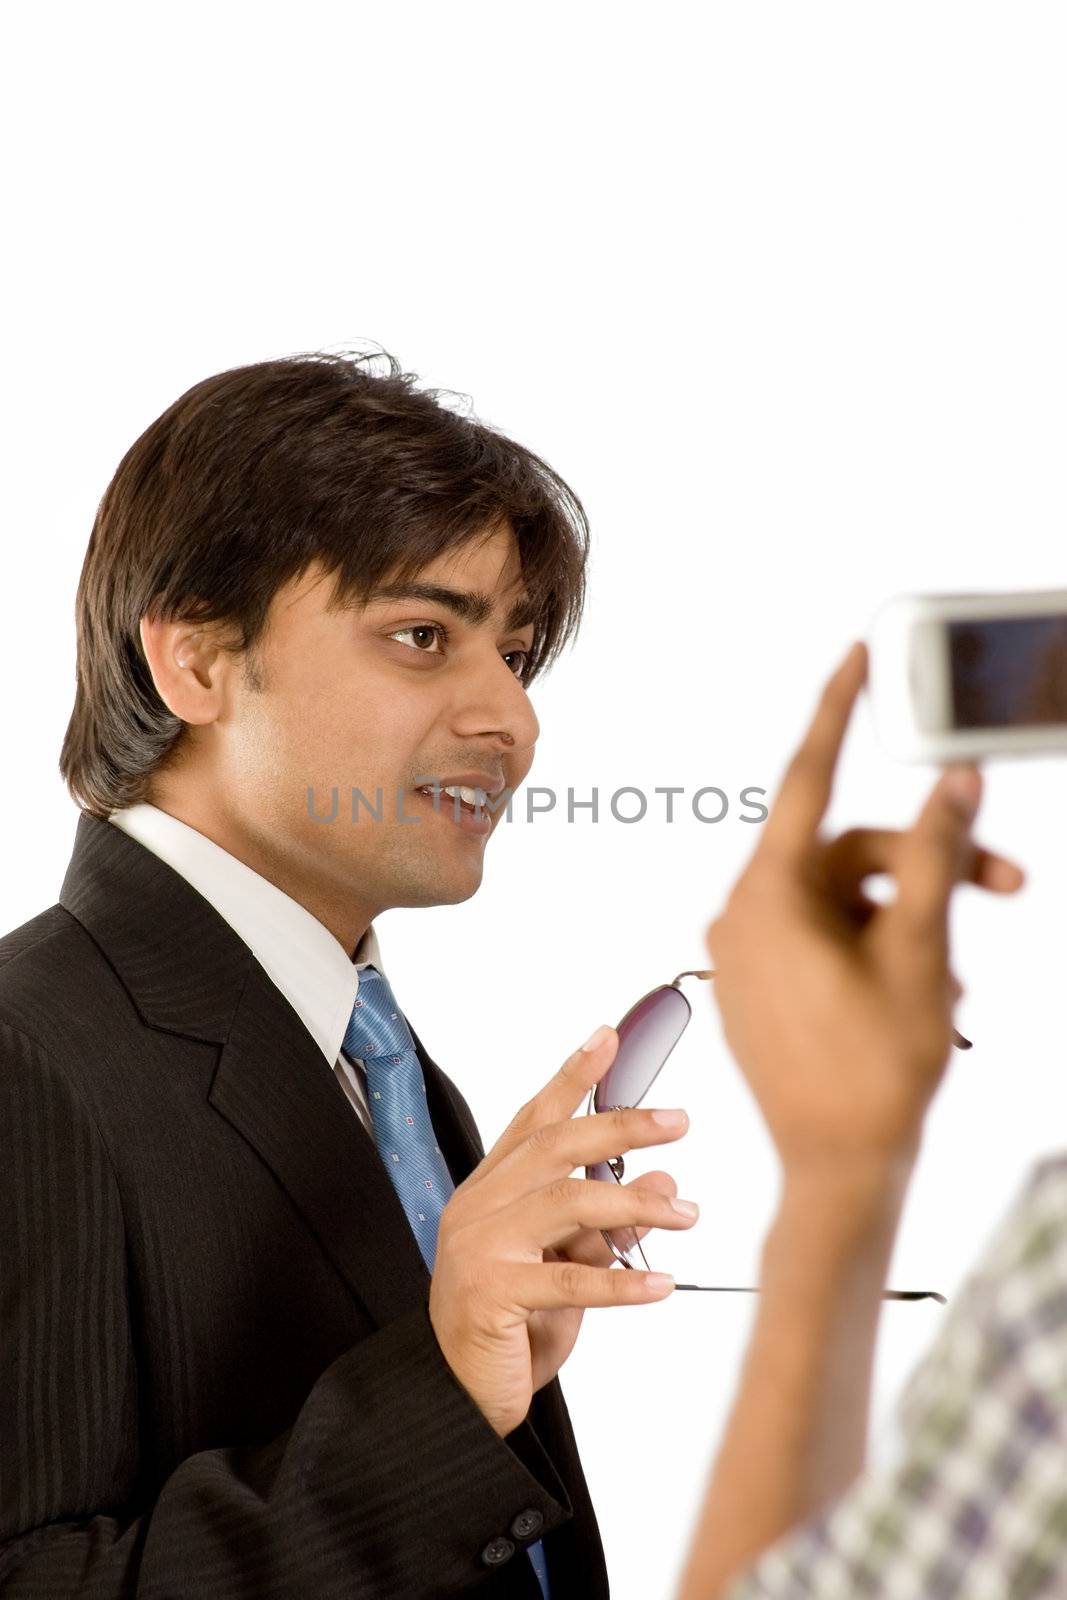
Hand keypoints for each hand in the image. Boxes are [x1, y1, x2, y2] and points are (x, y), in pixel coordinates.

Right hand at [428, 1028, 695, 1436]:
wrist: (458, 1396)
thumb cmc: (512, 1326)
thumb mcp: (569, 1266)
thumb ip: (607, 1225)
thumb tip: (663, 1184)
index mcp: (491, 1191)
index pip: (534, 1119)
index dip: (572, 1076)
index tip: (609, 1038)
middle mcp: (479, 1208)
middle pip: (554, 1146)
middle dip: (620, 1126)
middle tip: (676, 1121)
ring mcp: (480, 1248)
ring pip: (566, 1203)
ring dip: (634, 1205)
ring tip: (689, 1213)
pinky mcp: (491, 1294)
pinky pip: (567, 1278)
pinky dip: (621, 1279)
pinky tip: (661, 1282)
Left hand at [705, 641, 1024, 1174]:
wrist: (838, 1173)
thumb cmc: (875, 1073)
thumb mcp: (921, 953)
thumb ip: (938, 859)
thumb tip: (956, 781)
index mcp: (766, 896)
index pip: (807, 779)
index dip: (839, 711)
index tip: (855, 655)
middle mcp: (743, 913)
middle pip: (850, 852)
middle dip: (932, 865)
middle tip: (1009, 886)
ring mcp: (748, 950)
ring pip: (845, 896)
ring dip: (911, 919)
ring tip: (957, 982)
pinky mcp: (761, 980)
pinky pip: (825, 933)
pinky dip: (877, 945)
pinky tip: (925, 993)